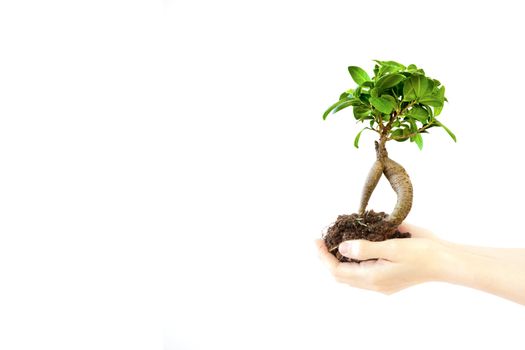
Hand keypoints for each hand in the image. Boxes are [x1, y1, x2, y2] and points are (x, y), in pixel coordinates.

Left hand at [316, 223, 448, 293]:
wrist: (445, 261)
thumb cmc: (421, 253)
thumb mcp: (391, 247)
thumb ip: (365, 248)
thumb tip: (342, 247)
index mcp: (372, 277)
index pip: (337, 270)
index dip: (323, 256)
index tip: (316, 240)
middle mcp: (374, 283)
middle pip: (341, 275)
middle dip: (328, 258)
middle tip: (322, 240)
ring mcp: (381, 283)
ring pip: (351, 275)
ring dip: (340, 260)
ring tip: (334, 242)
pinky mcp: (388, 278)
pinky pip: (363, 273)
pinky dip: (354, 261)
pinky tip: (355, 247)